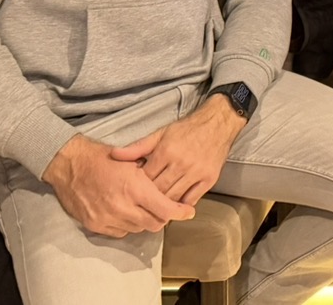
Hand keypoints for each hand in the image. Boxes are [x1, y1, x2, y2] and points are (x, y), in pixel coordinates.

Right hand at [41, 134, 195, 237]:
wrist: (68, 164)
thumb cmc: (102, 157)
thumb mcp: (132, 158)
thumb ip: (151, 175)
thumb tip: (169, 185)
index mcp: (134, 188)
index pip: (165, 210)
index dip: (179, 212)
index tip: (187, 211)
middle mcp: (122, 207)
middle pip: (154, 223)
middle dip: (163, 217)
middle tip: (165, 208)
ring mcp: (107, 218)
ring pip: (137, 229)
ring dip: (145, 221)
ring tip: (145, 208)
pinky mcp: (95, 225)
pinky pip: (120, 232)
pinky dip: (128, 225)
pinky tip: (128, 213)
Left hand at [111, 95, 246, 205]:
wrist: (218, 123)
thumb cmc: (187, 129)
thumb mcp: (161, 133)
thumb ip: (138, 147)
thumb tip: (114, 155)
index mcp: (166, 152)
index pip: (145, 178)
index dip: (136, 186)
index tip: (131, 191)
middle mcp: (181, 164)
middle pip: (158, 191)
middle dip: (148, 199)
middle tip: (140, 204)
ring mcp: (196, 173)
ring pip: (174, 198)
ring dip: (163, 205)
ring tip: (153, 209)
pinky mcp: (209, 180)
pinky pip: (192, 200)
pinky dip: (181, 205)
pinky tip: (174, 207)